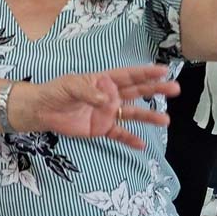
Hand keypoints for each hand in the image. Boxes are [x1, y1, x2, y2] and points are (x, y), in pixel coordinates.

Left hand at [22, 65, 178, 149]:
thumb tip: (107, 100)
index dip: (145, 73)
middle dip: (155, 90)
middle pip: (136, 92)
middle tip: (174, 89)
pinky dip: (130, 139)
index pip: (128, 76)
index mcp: (103, 81)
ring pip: (132, 113)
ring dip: (148, 116)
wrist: (42, 110)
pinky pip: (118, 134)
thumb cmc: (56, 92)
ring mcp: (107, 113)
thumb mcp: (70, 86)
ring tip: (165, 120)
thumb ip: (89, 91)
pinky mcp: (101, 129)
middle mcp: (110, 96)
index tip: (164, 71)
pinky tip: (142, 144)